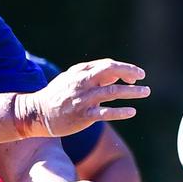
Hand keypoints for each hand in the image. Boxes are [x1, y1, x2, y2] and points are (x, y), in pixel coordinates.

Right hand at [14, 59, 149, 136]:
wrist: (37, 113)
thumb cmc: (56, 95)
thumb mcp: (70, 79)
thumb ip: (90, 75)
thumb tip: (113, 74)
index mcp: (79, 73)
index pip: (107, 65)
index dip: (123, 68)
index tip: (135, 74)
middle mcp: (82, 83)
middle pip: (110, 72)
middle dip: (129, 72)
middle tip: (142, 77)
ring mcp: (83, 99)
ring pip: (112, 91)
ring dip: (131, 91)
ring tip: (145, 92)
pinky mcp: (83, 116)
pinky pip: (106, 112)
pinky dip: (120, 111)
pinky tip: (132, 111)